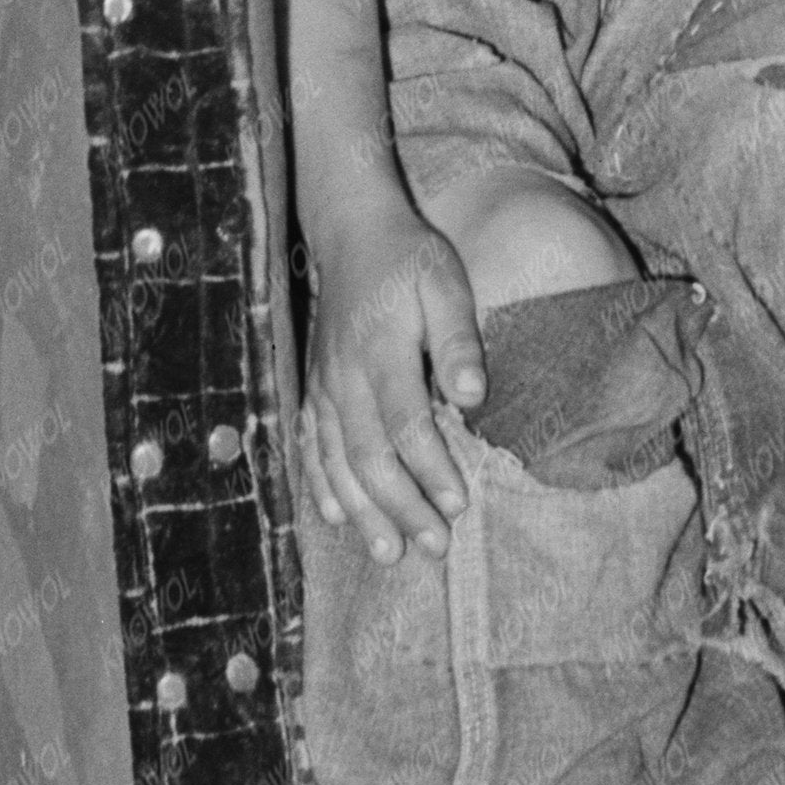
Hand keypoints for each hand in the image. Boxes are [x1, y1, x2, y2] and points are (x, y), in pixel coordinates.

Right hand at [297, 202, 484, 566]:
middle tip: (433, 546)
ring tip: (390, 552)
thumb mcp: (446, 283)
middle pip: (368, 456)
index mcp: (380, 350)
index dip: (431, 469)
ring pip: (336, 461)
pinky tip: (338, 518)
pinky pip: (310, 446)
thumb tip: (473, 396)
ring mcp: (323, 386)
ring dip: (364, 511)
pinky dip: (322, 486)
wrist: (351, 232)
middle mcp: (344, 376)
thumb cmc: (409, 259)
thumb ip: (458, 339)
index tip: (458, 505)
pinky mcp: (313, 389)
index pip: (405, 424)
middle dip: (400, 507)